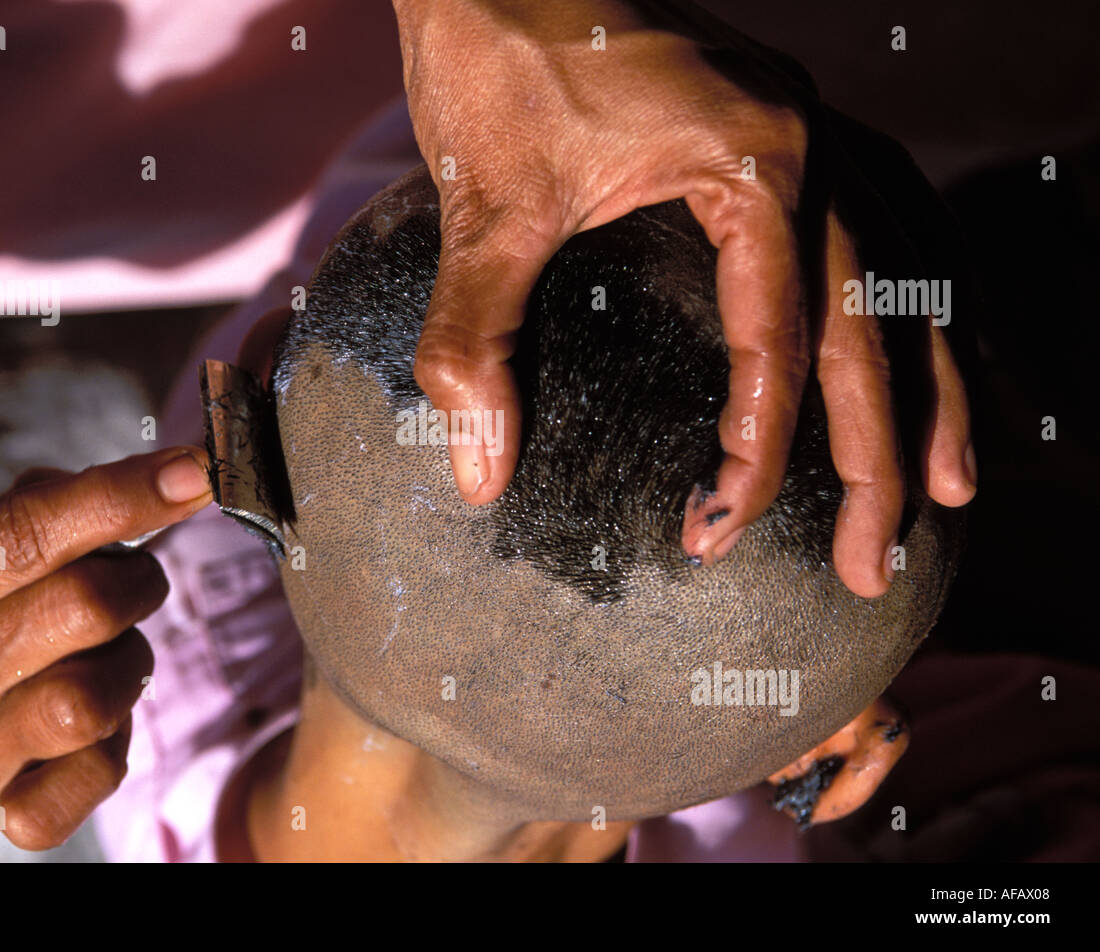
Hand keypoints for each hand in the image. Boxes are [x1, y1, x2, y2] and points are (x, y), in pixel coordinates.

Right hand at [0, 447, 210, 848]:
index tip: (194, 474)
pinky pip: (86, 784)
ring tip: (115, 655)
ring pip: (87, 703)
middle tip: (140, 584)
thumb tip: (169, 475)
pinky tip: (106, 725)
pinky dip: (114, 754)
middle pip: (80, 607)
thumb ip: (66, 498)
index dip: (123, 497)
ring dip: (129, 666)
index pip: (27, 529)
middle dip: (137, 584)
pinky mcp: (9, 806)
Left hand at [393, 0, 974, 596]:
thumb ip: (475, 343)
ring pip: (909, 274)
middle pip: (875, 323)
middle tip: (872, 566)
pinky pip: (888, 223)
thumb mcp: (483, 208)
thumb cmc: (493, 54)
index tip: (717, 535)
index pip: (781, 341)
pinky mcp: (787, 127)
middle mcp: (813, 140)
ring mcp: (813, 127)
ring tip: (945, 491)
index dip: (758, 454)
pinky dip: (914, 302)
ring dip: (932, 386)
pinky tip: (922, 354)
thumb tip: (477, 481)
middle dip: (880, 456)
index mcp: (756, 158)